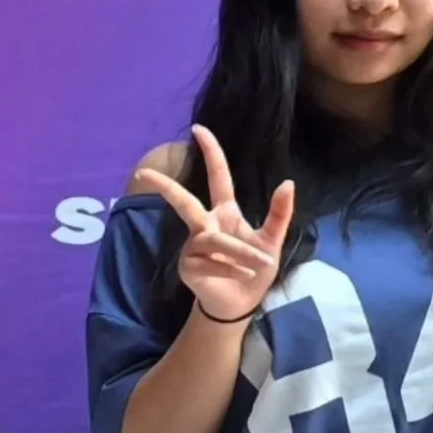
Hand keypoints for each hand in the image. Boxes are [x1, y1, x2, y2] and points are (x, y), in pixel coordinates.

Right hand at [133, 125, 295, 325]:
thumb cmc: (255, 268)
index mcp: (225, 212)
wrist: (241, 302)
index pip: (217, 178)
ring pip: (214, 240)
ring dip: (241, 252)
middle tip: (144, 173)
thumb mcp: (273, 240)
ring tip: (259, 265)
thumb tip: (288, 182)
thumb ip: (279, 213)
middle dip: (164, 187)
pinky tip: (241, 276)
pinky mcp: (188, 266)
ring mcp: (193, 246)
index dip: (211, 153)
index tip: (199, 129)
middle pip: (183, 202)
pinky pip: (211, 262)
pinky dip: (232, 268)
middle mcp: (205, 225)